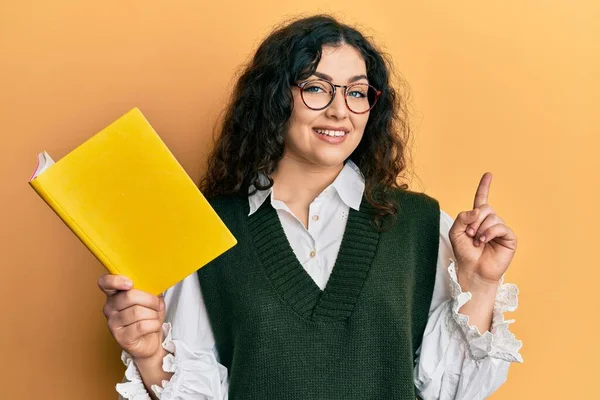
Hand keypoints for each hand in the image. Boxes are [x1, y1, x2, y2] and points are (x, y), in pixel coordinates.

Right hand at [98, 274, 165, 360]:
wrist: (151, 341)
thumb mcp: (151, 299)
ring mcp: (113, 324)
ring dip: (153, 314)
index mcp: (115, 295)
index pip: (105, 283)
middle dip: (150, 300)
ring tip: (155, 317)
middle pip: (130, 296)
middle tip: (157, 305)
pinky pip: (141, 326)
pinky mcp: (121, 338)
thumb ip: (149, 288)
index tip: (130, 284)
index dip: (116, 280)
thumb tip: (154, 282)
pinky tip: (153, 326)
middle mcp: (110, 308)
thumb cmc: (149, 317)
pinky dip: (153, 324)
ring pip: (137, 312)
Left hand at [448, 172, 517, 286]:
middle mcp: (490, 221)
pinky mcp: (509, 237)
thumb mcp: (456, 232)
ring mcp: (500, 229)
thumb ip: (462, 217)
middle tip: (469, 234)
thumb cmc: (464, 253)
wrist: (472, 270)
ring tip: (476, 241)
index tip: (488, 174)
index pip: (482, 199)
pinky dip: (489, 233)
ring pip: (492, 217)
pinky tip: (483, 241)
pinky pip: (500, 227)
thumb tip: (478, 210)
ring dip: (480, 229)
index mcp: (477, 218)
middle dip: (474, 220)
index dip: (485, 186)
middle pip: (486, 208)